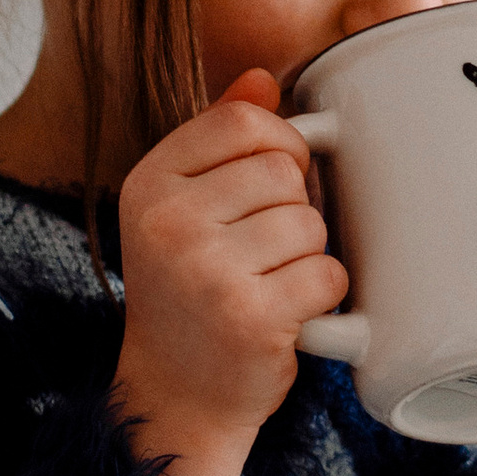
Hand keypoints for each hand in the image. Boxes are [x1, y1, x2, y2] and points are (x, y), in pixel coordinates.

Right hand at [112, 69, 346, 475]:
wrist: (176, 396)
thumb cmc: (188, 295)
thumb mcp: (182, 210)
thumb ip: (218, 140)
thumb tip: (261, 79)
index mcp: (148, 186)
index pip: (242, 123)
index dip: (279, 145)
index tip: (272, 181)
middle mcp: (168, 224)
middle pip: (284, 171)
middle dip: (293, 208)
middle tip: (262, 251)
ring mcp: (208, 272)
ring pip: (311, 223)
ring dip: (307, 256)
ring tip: (269, 284)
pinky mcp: (252, 318)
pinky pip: (327, 274)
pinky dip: (323, 296)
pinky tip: (288, 314)